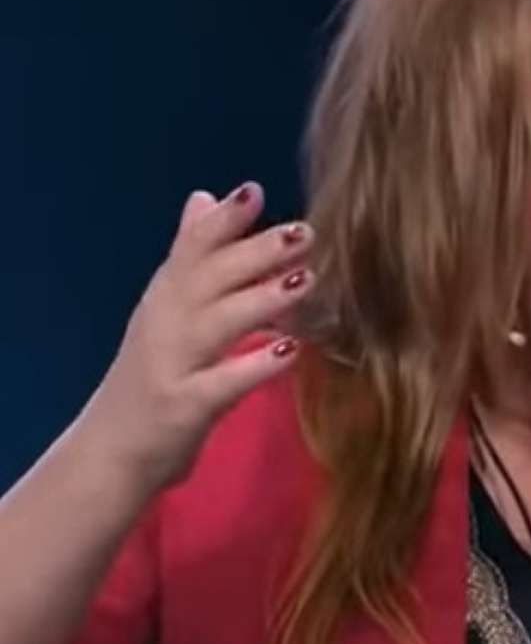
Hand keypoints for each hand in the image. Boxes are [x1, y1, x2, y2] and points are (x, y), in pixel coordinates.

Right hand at [79, 181, 313, 490]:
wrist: (110, 454)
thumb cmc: (154, 377)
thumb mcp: (168, 311)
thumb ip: (190, 256)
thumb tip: (204, 197)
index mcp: (165, 297)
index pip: (190, 248)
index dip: (222, 220)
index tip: (254, 189)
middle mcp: (163, 323)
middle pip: (208, 279)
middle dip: (255, 252)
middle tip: (305, 231)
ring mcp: (170, 365)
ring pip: (215, 324)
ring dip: (262, 300)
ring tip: (306, 279)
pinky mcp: (182, 408)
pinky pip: (220, 384)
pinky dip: (254, 367)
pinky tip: (291, 352)